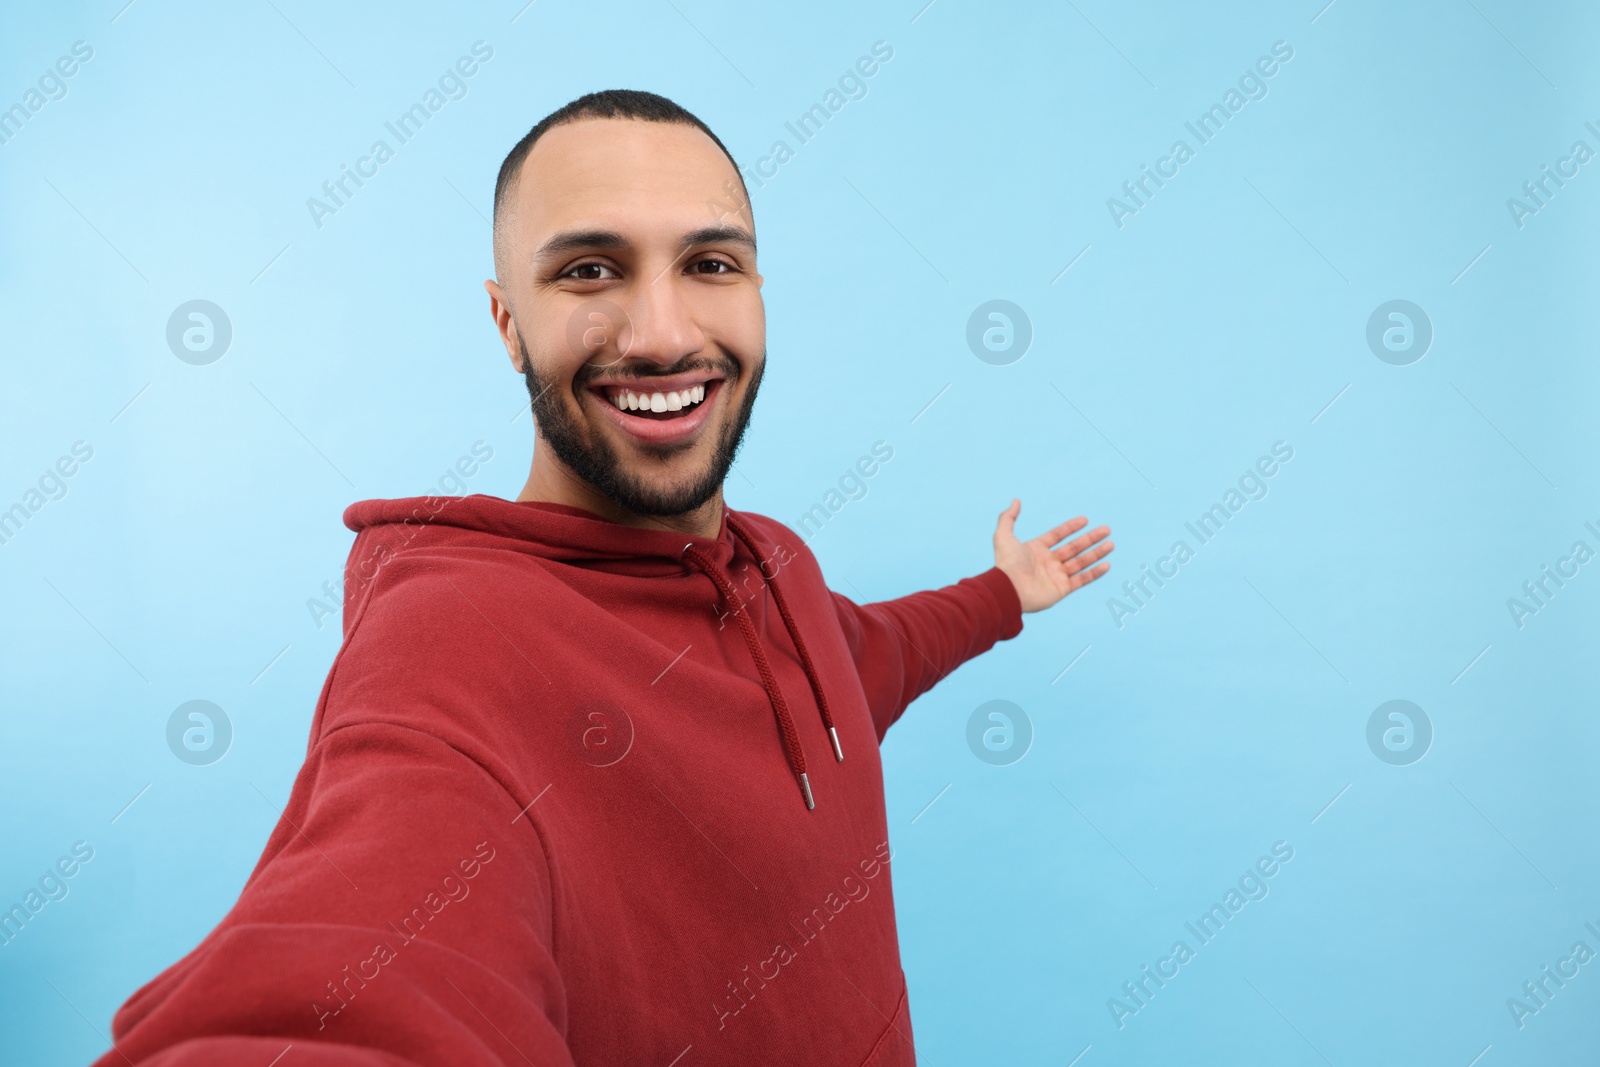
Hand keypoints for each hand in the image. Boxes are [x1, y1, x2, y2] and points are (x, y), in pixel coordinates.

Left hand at [992, 499, 1112, 612]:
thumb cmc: (1006, 563)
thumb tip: (1016, 501)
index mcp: (1036, 550)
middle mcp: (1048, 562)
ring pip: (1081, 562)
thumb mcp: (1003, 536)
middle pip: (1074, 547)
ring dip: (1096, 553)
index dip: (1071, 527)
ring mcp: (1056, 576)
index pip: (1058, 535)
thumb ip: (1008, 517)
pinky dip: (1095, 573)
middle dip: (1091, 539)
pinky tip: (1107, 564)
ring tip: (1111, 544)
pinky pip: (1082, 580)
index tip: (1085, 519)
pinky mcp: (1062, 590)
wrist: (1008, 589)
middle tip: (1107, 530)